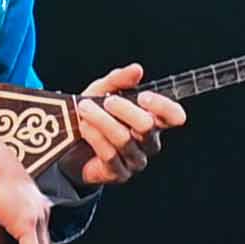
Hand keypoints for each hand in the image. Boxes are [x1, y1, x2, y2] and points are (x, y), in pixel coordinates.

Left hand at [67, 63, 183, 188]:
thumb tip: (137, 69)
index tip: (143, 96)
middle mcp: (149, 142)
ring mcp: (135, 160)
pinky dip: (95, 136)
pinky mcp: (119, 173)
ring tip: (84, 108)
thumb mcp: (102, 91)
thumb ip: (119, 80)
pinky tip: (84, 127)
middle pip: (147, 126)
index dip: (163, 107)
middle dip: (125, 109)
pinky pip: (109, 154)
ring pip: (124, 139)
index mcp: (153, 120)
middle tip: (106, 101)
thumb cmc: (93, 115)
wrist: (70, 145)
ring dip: (102, 120)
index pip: (174, 116)